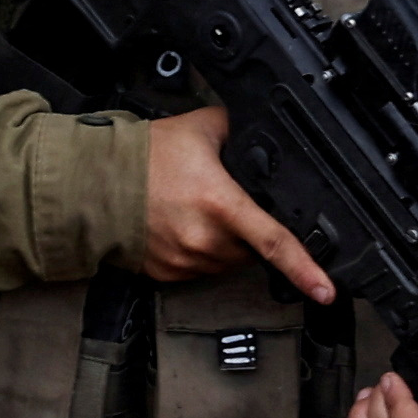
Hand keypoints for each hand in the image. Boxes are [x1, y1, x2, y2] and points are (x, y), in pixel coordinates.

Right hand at [137, 108, 329, 299]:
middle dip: (252, 230)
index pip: (274, 242)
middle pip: (254, 249)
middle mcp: (205, 239)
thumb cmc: (142, 156)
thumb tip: (264, 127)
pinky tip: (184, 225)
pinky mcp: (169, 274)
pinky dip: (202, 251)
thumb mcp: (201, 128)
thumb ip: (239, 128)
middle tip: (228, 202)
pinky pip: (202, 268)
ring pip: (229, 261)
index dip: (306, 269)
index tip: (327, 290)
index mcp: (221, 205)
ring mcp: (186, 261)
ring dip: (228, 242)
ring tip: (200, 209)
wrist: (90, 183)